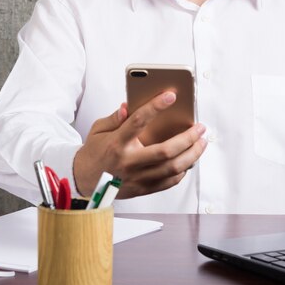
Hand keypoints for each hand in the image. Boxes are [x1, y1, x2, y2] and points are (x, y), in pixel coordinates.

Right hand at [73, 91, 206, 197]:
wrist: (83, 181)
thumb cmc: (95, 152)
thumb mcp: (98, 130)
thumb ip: (115, 118)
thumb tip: (129, 106)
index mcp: (117, 143)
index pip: (138, 121)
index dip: (155, 107)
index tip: (171, 95)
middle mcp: (128, 162)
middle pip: (165, 151)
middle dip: (188, 138)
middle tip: (200, 127)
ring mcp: (136, 178)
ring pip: (172, 168)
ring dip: (192, 155)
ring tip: (201, 143)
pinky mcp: (142, 189)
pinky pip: (168, 181)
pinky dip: (182, 170)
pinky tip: (189, 160)